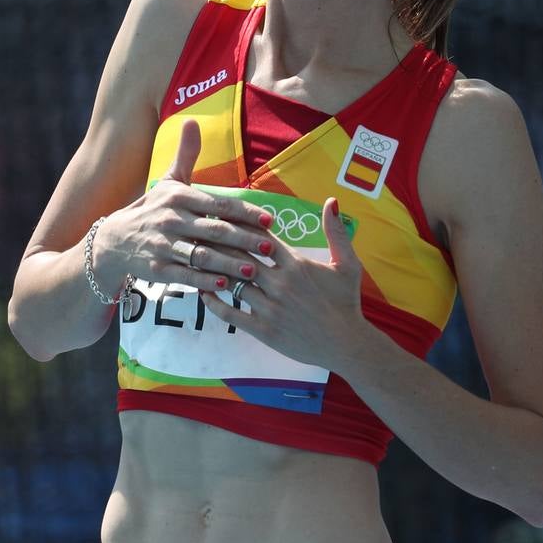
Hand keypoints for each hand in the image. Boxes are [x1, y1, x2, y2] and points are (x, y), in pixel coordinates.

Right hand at [94, 119, 278, 291]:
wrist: (113, 241)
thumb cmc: (152, 209)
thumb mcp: (168, 182)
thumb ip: (186, 154)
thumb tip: (192, 120)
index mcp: (178, 197)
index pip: (219, 205)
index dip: (246, 213)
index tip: (270, 220)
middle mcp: (170, 220)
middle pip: (214, 230)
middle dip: (244, 240)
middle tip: (269, 248)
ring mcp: (162, 246)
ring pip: (201, 255)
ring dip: (228, 264)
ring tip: (253, 270)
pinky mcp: (155, 269)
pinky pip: (183, 275)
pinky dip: (203, 281)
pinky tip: (224, 285)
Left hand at [199, 196, 373, 371]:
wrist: (346, 343)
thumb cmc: (346, 301)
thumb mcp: (348, 263)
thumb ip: (336, 231)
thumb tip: (331, 200)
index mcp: (296, 263)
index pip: (260, 237)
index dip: (239, 224)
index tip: (220, 214)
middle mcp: (280, 283)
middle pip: (240, 256)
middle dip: (218, 241)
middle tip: (198, 230)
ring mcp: (270, 307)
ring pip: (233, 282)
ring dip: (213, 269)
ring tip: (194, 257)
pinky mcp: (264, 329)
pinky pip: (232, 313)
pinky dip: (215, 302)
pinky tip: (203, 291)